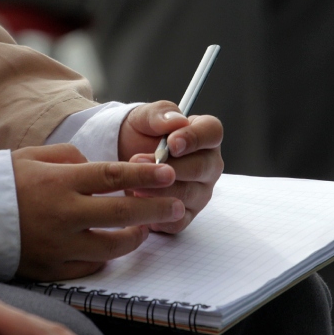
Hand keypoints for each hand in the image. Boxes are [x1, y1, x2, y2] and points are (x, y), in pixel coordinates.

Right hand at [12, 143, 184, 279]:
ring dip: (135, 237)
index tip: (167, 173)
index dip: (144, 177)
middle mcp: (62, 215)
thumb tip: (101, 168)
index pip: (112, 177)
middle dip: (155, 209)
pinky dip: (104, 255)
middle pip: (122, 214)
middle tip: (175, 205)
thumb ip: (71, 157)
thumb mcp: (32, 157)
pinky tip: (111, 245)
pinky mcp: (50, 269)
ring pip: (113, 246)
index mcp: (58, 183)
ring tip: (145, 228)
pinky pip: (90, 265)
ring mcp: (57, 245)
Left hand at [118, 101, 223, 233]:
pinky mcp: (186, 214)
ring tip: (135, 184)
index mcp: (204, 135)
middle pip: (202, 168)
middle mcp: (208, 165)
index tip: (171, 143)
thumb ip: (160, 114)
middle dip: (170, 167)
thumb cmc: (140, 134)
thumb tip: (176, 121)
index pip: (212, 133)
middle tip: (140, 162)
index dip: (195, 138)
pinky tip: (139, 204)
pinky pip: (177, 220)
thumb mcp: (143, 117)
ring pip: (189, 195)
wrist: (120, 156)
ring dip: (160, 190)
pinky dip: (157, 215)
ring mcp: (200, 191)